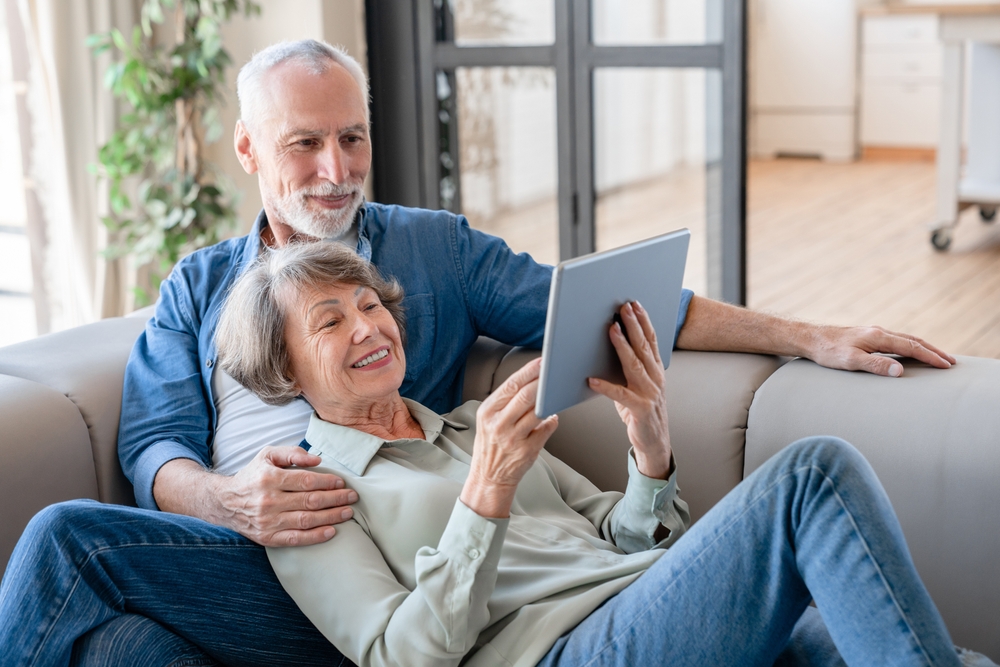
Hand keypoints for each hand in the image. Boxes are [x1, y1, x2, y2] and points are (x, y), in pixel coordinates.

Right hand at [212, 446, 358, 546]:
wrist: (225, 502)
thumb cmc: (253, 475)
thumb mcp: (268, 455)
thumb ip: (292, 453)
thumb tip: (316, 459)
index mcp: (270, 479)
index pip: (306, 481)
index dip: (328, 482)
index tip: (342, 482)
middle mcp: (268, 501)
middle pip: (310, 501)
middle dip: (336, 499)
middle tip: (352, 497)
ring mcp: (268, 522)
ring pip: (306, 520)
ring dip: (331, 517)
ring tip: (348, 512)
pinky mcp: (267, 538)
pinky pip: (295, 539)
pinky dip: (315, 536)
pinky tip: (331, 531)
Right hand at [462, 358, 558, 517]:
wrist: (489, 477)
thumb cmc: (491, 444)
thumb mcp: (488, 420)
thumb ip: (506, 402)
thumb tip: (531, 382)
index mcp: (487, 411)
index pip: (510, 385)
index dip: (529, 371)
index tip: (542, 362)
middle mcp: (498, 424)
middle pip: (526, 395)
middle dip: (543, 382)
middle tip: (554, 372)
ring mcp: (513, 438)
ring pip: (538, 411)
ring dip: (549, 400)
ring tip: (554, 393)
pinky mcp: (527, 451)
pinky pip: (546, 429)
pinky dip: (551, 420)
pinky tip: (551, 416)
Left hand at [588, 302, 672, 478]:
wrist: (655, 443)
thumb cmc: (641, 411)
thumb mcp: (637, 385)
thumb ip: (629, 367)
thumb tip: (612, 343)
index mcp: (656, 370)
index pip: (651, 340)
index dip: (643, 321)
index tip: (634, 304)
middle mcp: (656, 379)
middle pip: (644, 347)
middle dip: (633, 325)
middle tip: (624, 307)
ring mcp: (650, 393)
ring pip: (634, 365)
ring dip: (622, 346)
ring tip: (611, 330)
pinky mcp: (640, 409)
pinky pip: (620, 395)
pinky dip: (605, 386)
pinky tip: (591, 379)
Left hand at [806, 325, 955, 377]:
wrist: (810, 338)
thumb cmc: (827, 351)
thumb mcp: (850, 361)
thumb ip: (875, 366)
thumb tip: (900, 371)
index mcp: (878, 337)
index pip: (911, 347)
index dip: (930, 357)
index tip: (946, 365)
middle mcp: (879, 332)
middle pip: (913, 341)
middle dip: (933, 351)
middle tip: (951, 362)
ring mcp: (873, 333)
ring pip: (905, 339)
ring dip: (923, 348)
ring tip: (937, 356)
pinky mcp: (867, 336)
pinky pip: (895, 340)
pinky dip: (910, 346)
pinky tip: (910, 352)